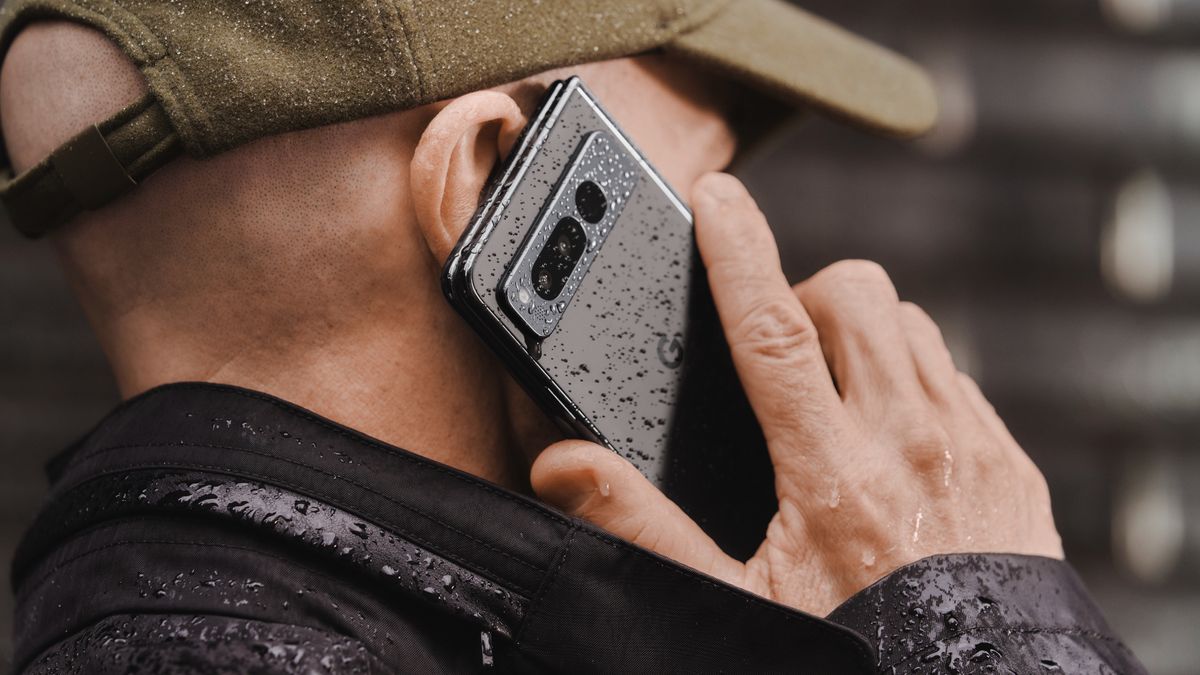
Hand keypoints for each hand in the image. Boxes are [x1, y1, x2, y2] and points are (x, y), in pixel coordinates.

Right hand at [530, 173, 1062, 615]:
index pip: (772, 331)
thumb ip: (648, 527)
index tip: (717, 196)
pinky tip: (893, 438)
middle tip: (778, 360)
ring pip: (911, 323)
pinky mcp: (1012, 462)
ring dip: (862, 335)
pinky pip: (958, 374)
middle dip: (804, 298)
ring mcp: (972, 446)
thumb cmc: (859, 650)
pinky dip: (916, 378)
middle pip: (853, 297)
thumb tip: (568, 467)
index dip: (736, 251)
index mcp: (833, 472)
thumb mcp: (738, 603)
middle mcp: (912, 441)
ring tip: (834, 396)